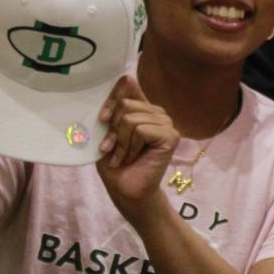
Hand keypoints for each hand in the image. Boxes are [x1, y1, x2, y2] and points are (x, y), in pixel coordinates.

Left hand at [95, 76, 178, 216]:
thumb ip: (110, 111)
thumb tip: (110, 91)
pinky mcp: (170, 136)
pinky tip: (132, 158)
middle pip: (125, 103)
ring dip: (120, 142)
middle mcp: (156, 112)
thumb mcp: (106, 132)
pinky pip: (140, 130)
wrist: (126, 190)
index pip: (127, 83)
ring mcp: (166, 123)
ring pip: (130, 118)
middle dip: (112, 129)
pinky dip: (130, 147)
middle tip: (111, 148)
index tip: (102, 118)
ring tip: (122, 156)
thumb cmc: (114, 163)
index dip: (112, 96)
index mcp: (141, 107)